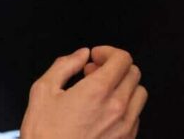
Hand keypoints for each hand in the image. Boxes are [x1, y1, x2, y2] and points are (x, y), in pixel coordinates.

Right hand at [20, 46, 147, 138]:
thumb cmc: (45, 132)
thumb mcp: (44, 90)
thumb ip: (65, 65)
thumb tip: (81, 55)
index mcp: (97, 91)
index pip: (122, 59)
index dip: (108, 52)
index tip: (94, 56)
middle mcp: (117, 108)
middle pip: (134, 74)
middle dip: (115, 66)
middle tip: (94, 72)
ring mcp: (125, 127)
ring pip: (140, 94)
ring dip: (123, 86)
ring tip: (101, 91)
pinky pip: (136, 115)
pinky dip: (125, 106)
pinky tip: (104, 110)